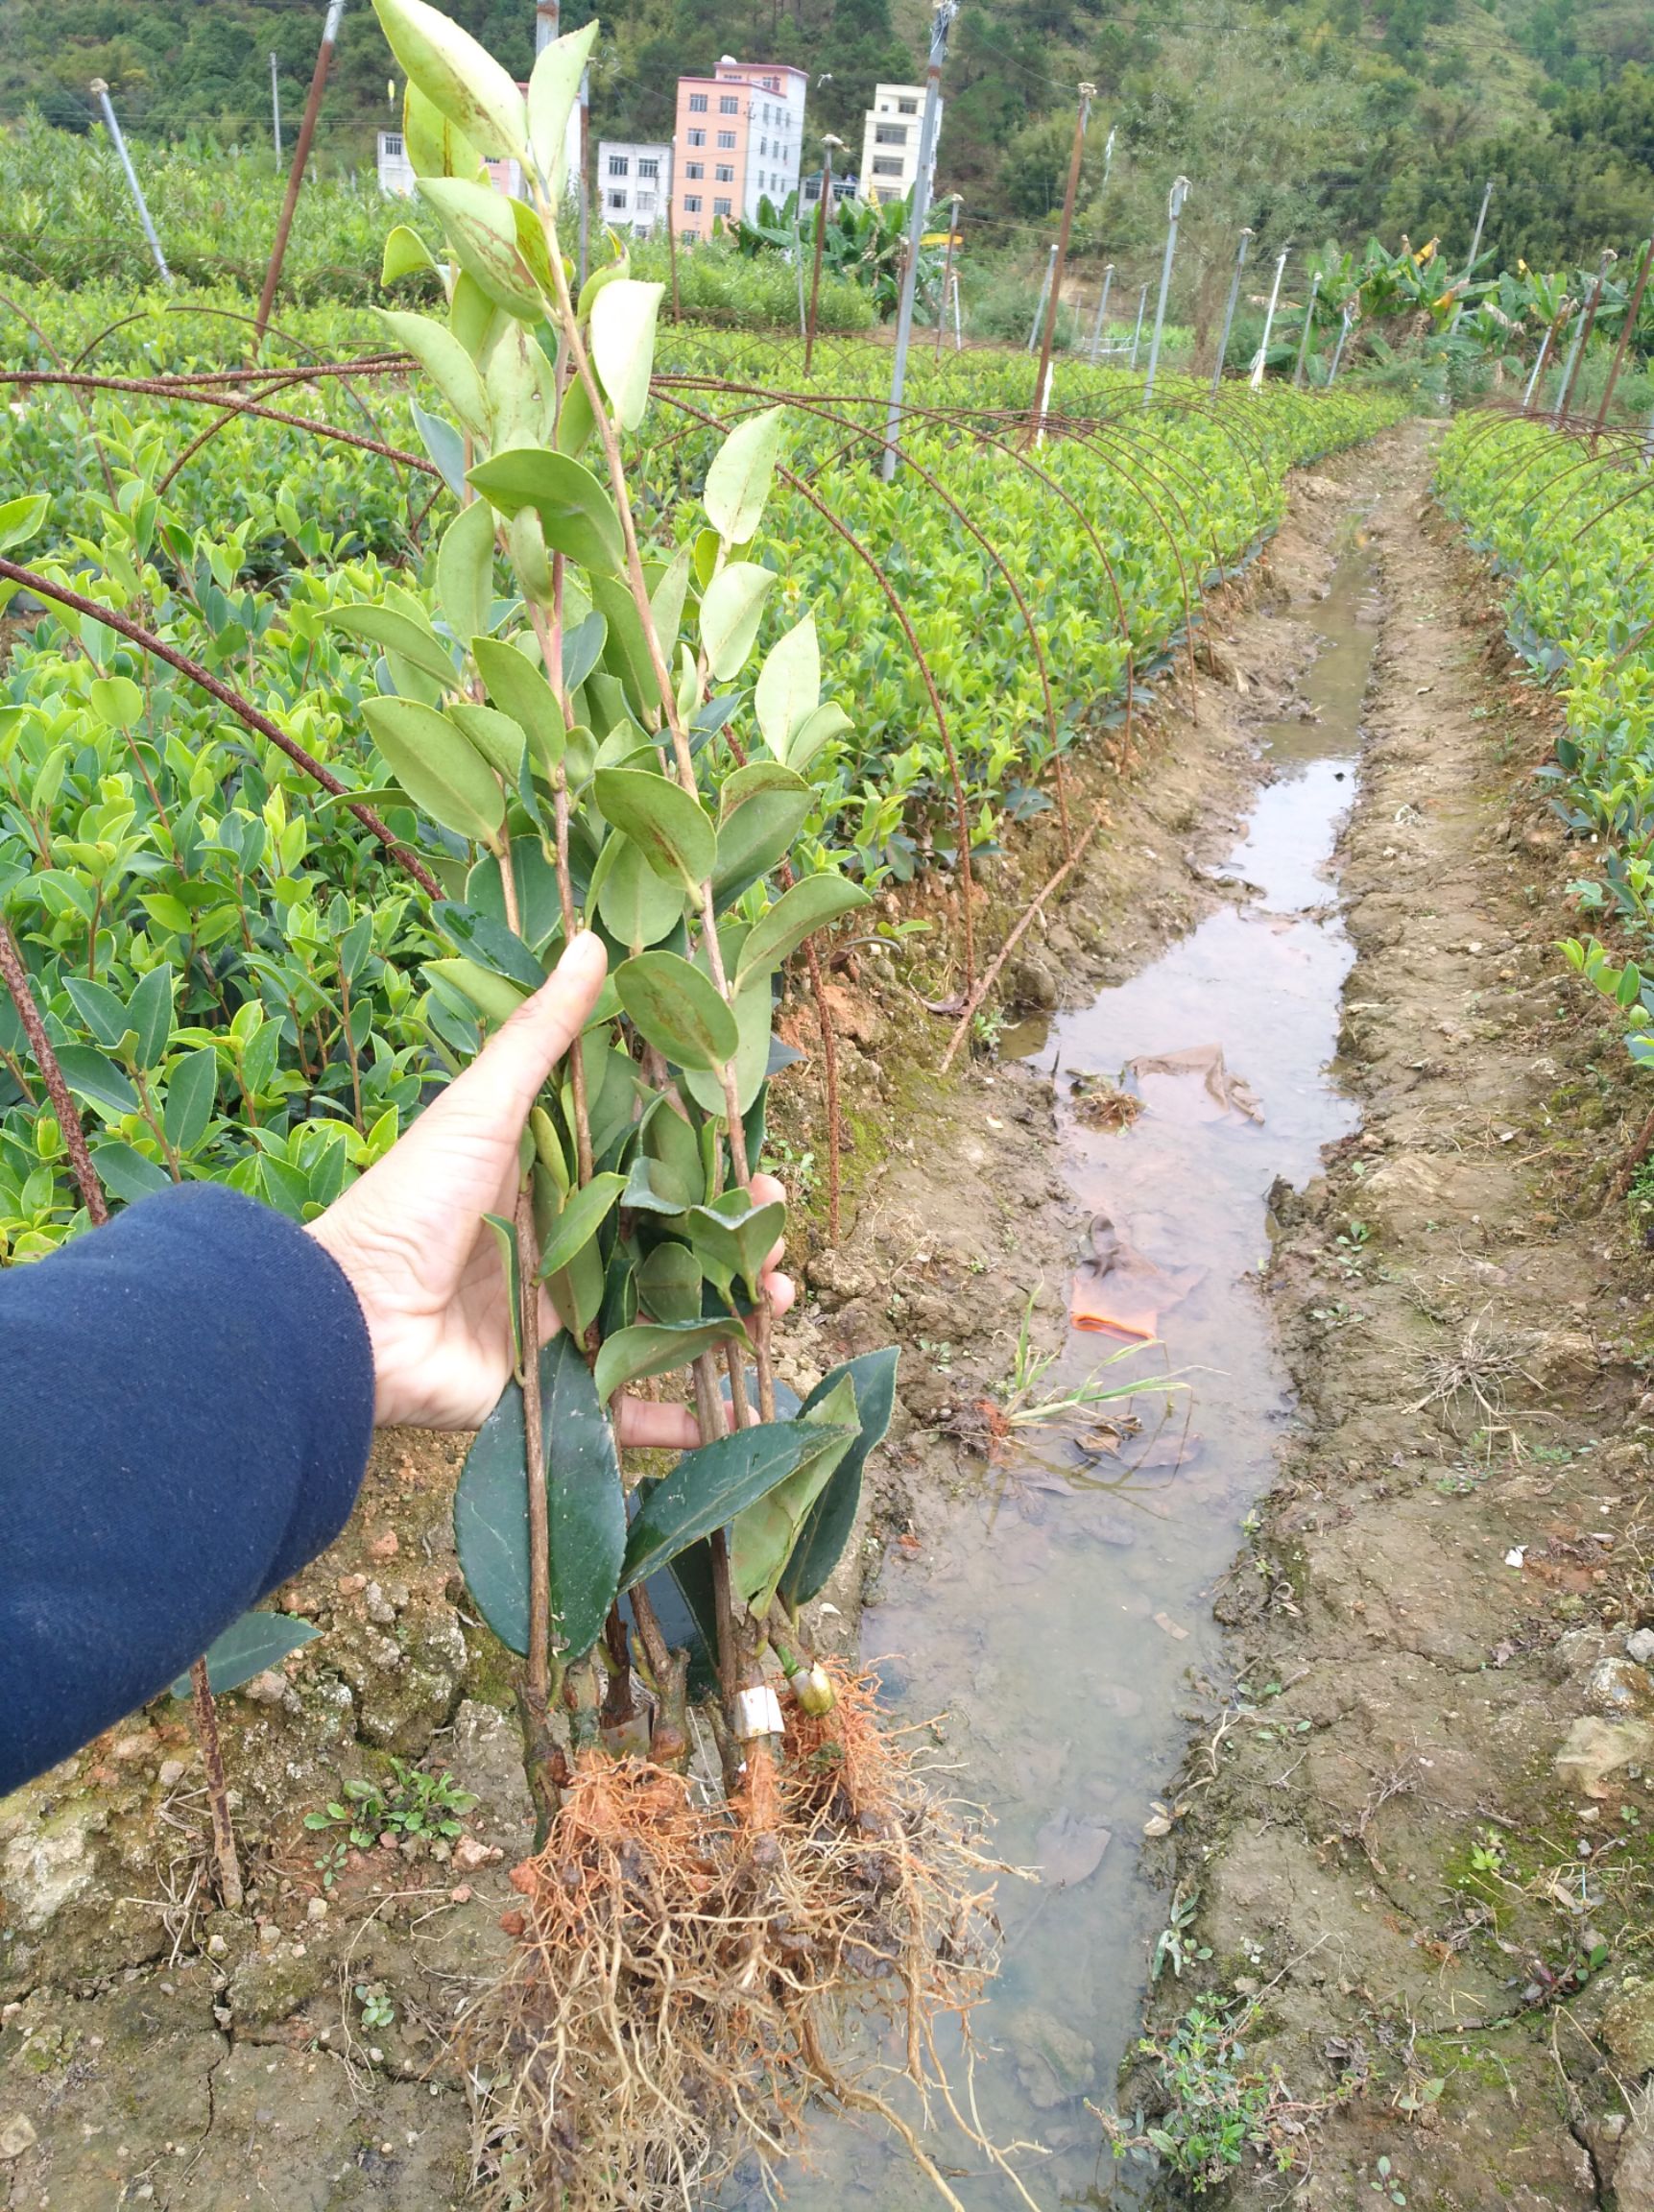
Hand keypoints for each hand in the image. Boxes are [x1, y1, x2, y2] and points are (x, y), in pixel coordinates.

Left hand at [308, 931, 794, 1431]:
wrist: (349, 1317)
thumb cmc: (413, 1201)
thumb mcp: (483, 1107)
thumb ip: (541, 1034)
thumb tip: (592, 938)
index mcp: (553, 1182)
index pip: (654, 1172)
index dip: (711, 1169)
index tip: (760, 1161)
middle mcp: (566, 1251)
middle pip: (674, 1248)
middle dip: (737, 1245)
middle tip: (778, 1238)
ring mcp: (563, 1325)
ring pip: (670, 1322)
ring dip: (731, 1317)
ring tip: (776, 1304)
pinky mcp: (553, 1391)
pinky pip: (627, 1410)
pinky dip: (680, 1421)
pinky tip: (738, 1416)